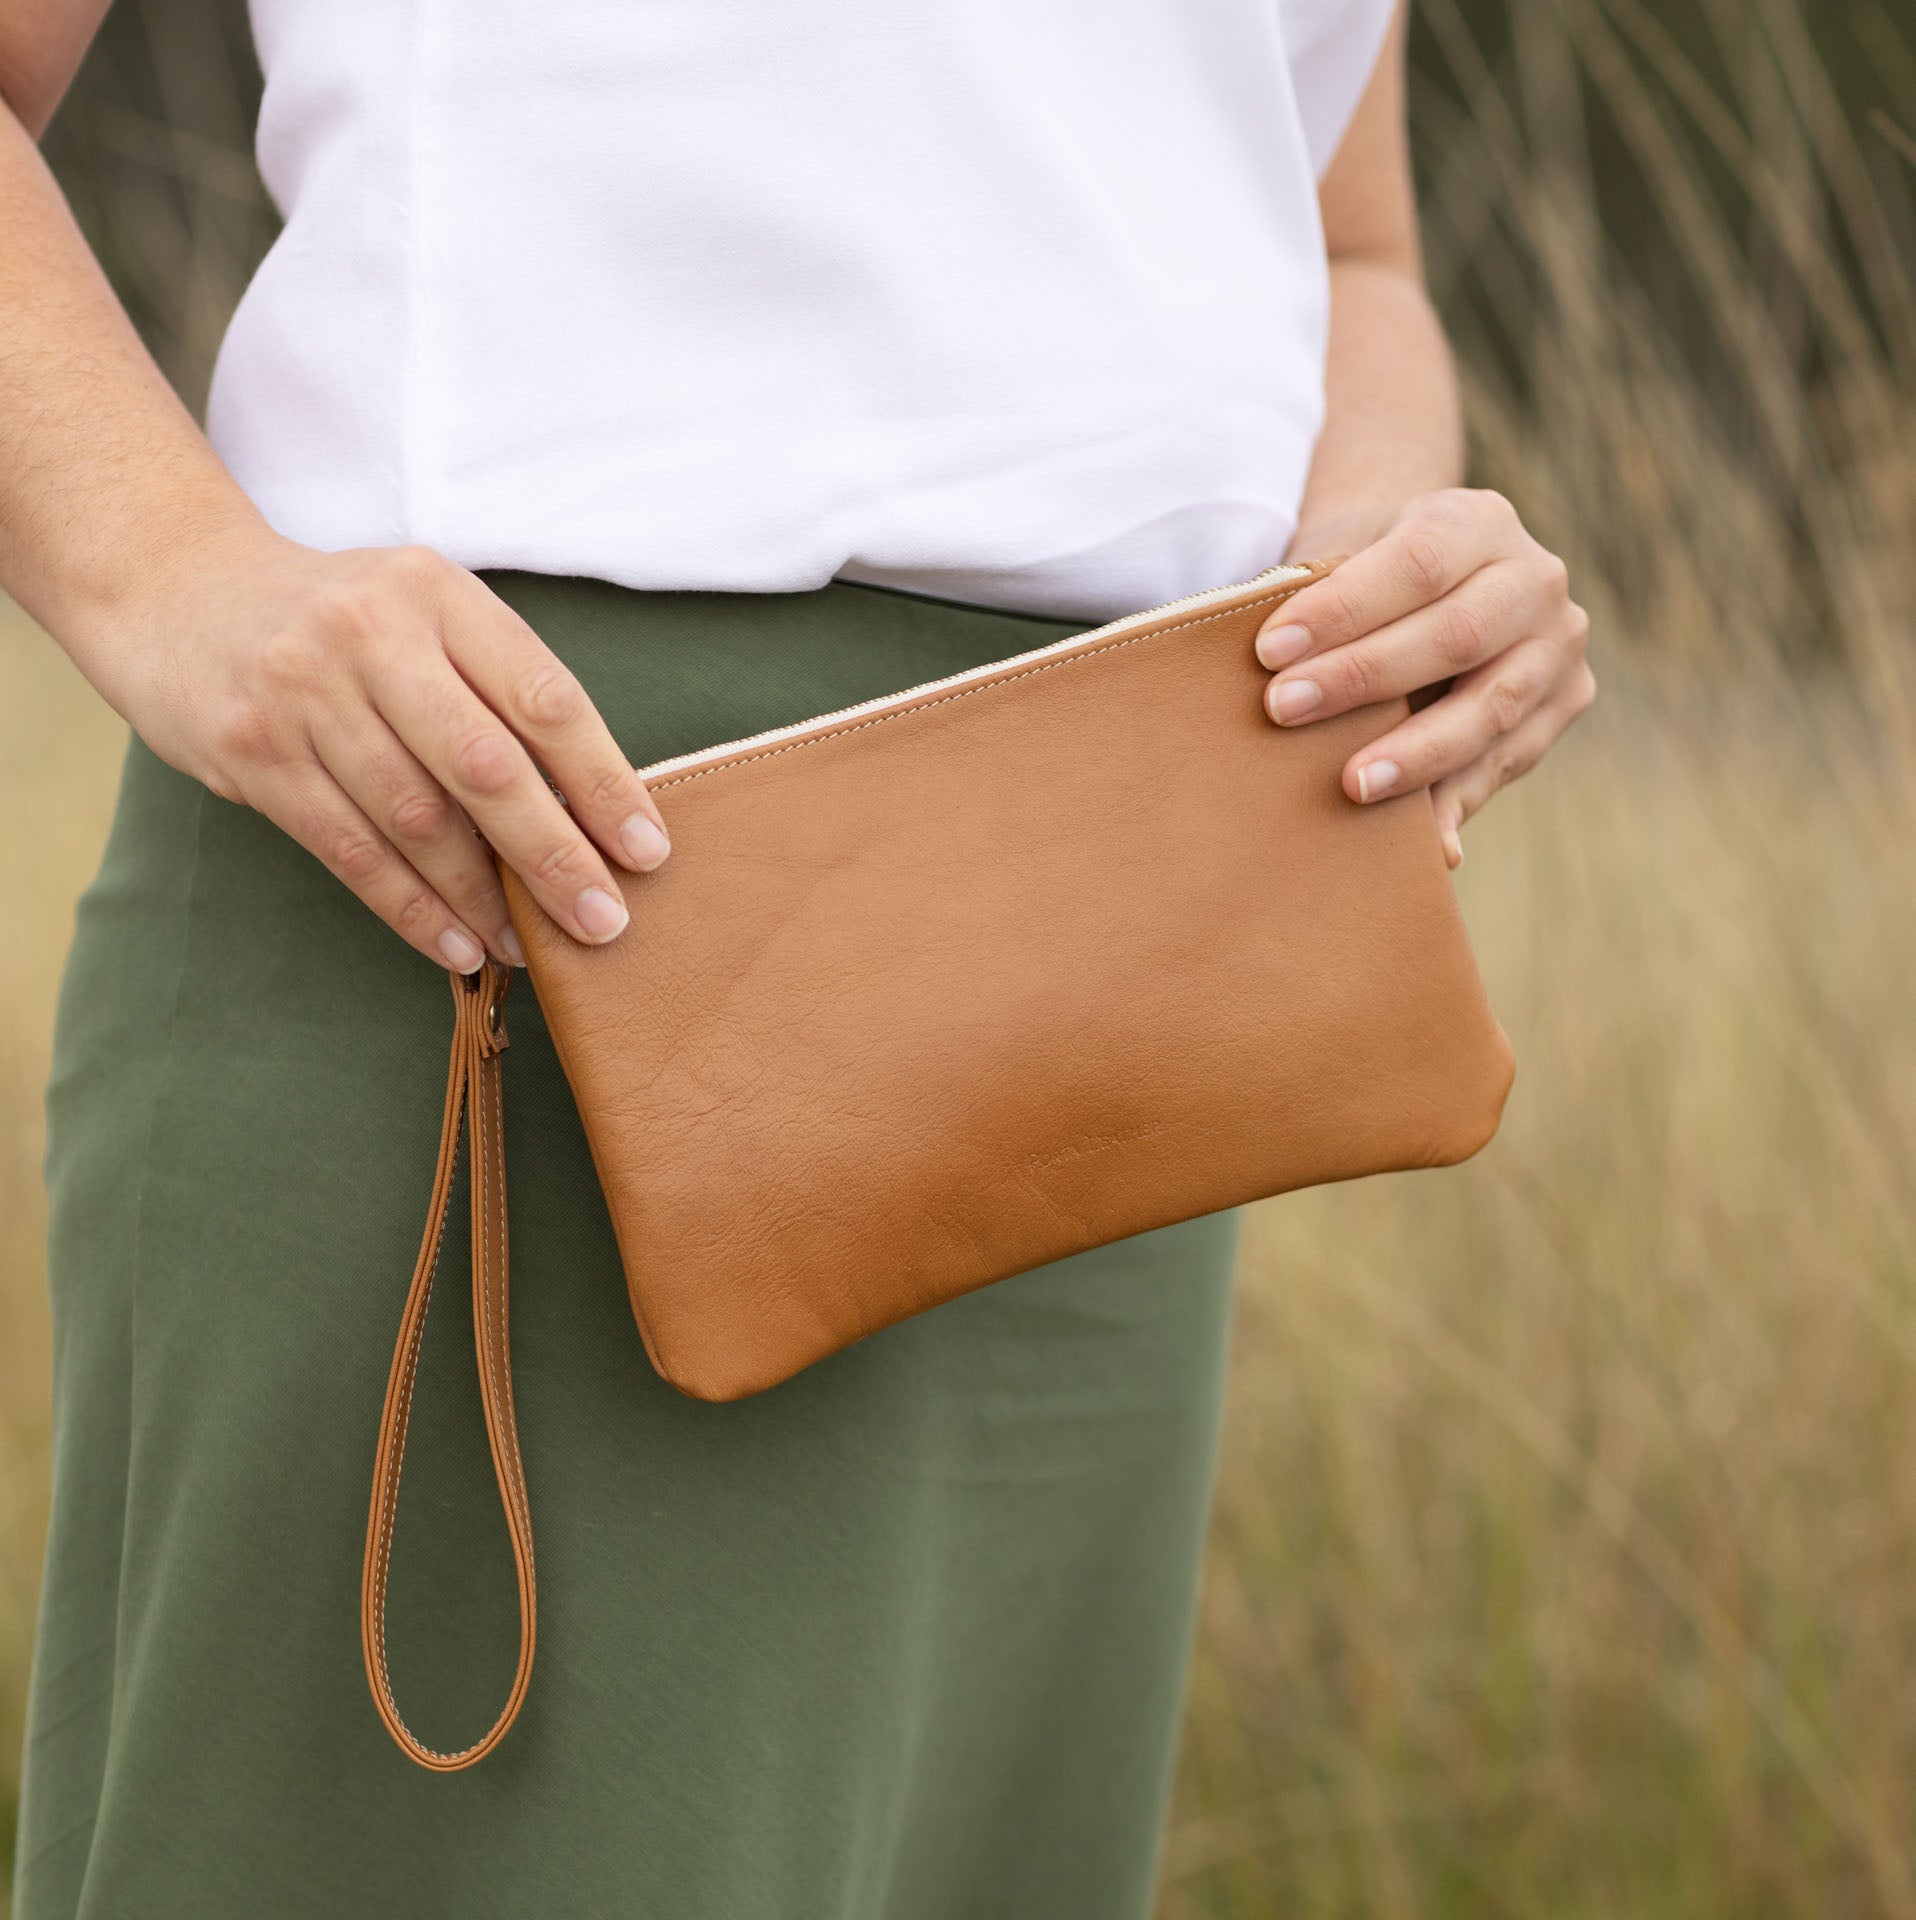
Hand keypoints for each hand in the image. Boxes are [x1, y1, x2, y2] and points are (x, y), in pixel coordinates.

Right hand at [104, 529, 671, 970]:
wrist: (176, 588)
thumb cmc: (341, 619)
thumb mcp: (424, 613)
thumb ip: (497, 689)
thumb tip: (592, 812)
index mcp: (438, 594)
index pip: (544, 699)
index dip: (604, 783)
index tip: (647, 851)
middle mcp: (371, 635)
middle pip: (486, 767)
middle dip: (554, 856)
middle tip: (605, 921)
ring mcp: (305, 694)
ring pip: (418, 820)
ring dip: (483, 898)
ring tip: (531, 946)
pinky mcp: (254, 752)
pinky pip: (351, 851)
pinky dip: (413, 909)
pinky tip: (458, 946)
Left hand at [1258, 491, 1594, 865]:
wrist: (1432, 579)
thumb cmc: (1367, 575)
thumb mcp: (1345, 554)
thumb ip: (1315, 592)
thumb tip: (1258, 649)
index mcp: (1476, 520)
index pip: (1415, 563)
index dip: (1344, 609)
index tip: (1270, 651)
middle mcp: (1533, 578)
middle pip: (1457, 634)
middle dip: (1365, 678)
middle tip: (1283, 711)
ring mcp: (1557, 646)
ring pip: (1492, 707)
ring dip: (1418, 753)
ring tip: (1352, 785)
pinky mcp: (1562, 705)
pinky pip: (1507, 762)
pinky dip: (1457, 803)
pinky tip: (1424, 843)